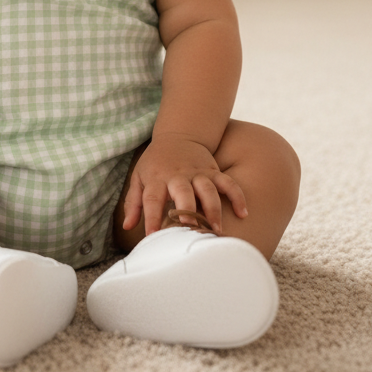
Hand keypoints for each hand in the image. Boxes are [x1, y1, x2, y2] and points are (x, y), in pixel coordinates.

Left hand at [122, 136, 247, 236]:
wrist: (178, 135)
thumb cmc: (155, 162)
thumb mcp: (139, 177)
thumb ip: (134, 202)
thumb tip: (127, 226)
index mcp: (156, 178)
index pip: (152, 198)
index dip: (152, 217)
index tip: (153, 235)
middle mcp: (178, 175)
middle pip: (183, 193)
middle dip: (188, 211)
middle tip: (191, 231)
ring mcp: (198, 172)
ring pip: (208, 190)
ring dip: (213, 209)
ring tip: (217, 230)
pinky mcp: (213, 171)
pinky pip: (228, 183)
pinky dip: (237, 196)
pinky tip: (243, 213)